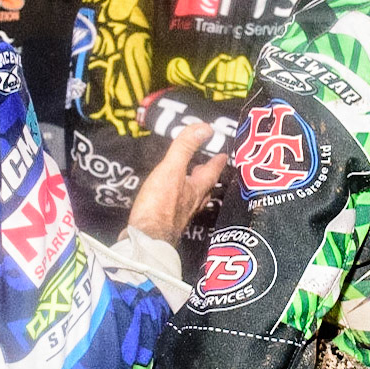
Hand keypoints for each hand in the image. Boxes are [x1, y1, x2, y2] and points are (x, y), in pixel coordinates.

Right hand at [126, 123, 229, 247]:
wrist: (146, 240)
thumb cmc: (160, 205)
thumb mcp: (172, 170)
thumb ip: (185, 148)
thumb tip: (205, 128)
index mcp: (197, 189)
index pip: (212, 173)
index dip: (217, 162)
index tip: (223, 154)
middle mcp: (192, 204)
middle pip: (205, 187)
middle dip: (207, 176)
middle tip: (208, 166)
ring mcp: (180, 216)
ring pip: (193, 198)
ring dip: (194, 188)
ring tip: (191, 181)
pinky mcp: (166, 223)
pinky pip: (178, 207)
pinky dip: (179, 199)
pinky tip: (171, 200)